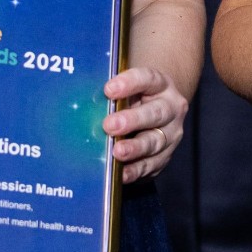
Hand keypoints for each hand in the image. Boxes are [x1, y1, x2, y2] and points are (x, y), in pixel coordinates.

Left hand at [103, 67, 189, 182]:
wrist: (160, 114)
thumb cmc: (136, 98)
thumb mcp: (129, 90)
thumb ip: (112, 94)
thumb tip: (81, 102)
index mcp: (161, 85)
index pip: (148, 79)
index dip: (129, 83)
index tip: (108, 89)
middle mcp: (170, 108)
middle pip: (155, 113)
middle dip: (132, 120)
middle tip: (109, 125)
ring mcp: (170, 134)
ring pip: (155, 141)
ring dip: (135, 148)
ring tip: (117, 152)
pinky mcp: (165, 156)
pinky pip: (151, 165)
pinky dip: (136, 170)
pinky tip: (122, 173)